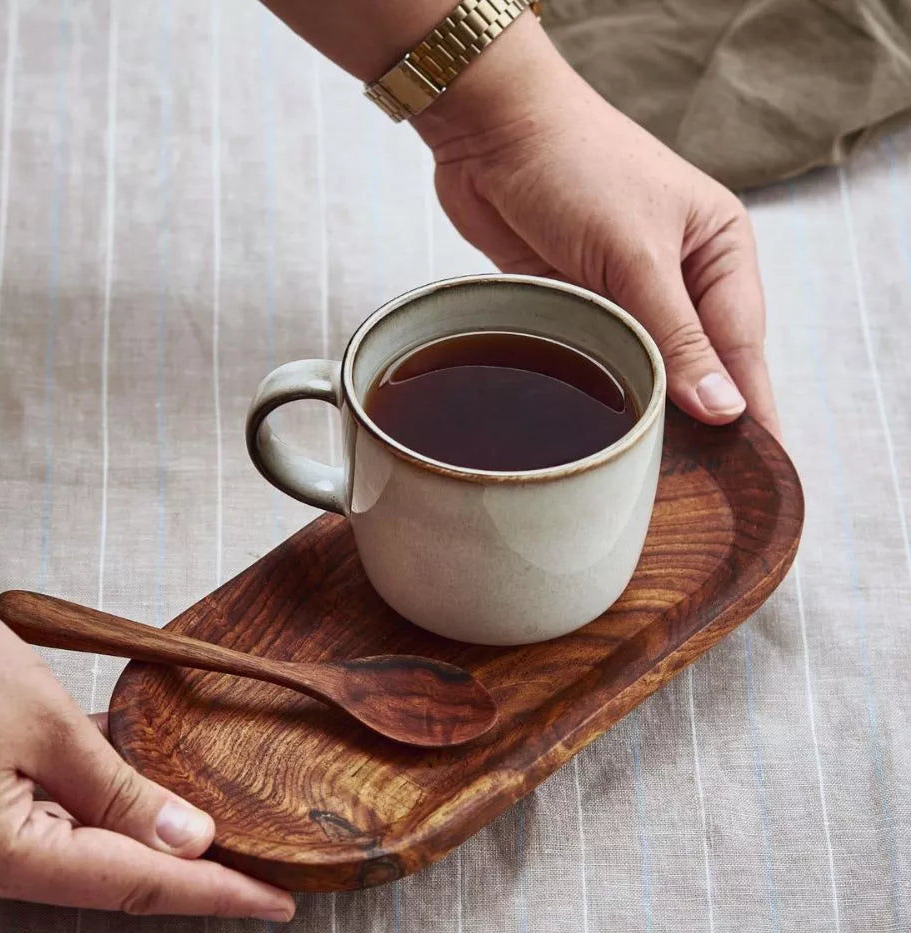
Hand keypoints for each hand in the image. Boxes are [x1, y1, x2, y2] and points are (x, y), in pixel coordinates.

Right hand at [0, 587, 294, 919]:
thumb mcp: (46, 723)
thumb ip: (118, 788)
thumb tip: (186, 838)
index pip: (134, 886)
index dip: (214, 894)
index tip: (276, 904)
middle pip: (107, 875)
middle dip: (186, 869)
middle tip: (260, 866)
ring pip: (79, 847)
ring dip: (145, 836)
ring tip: (219, 833)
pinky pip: (49, 820)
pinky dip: (99, 806)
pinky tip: (142, 784)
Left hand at [415, 16, 779, 438]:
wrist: (492, 132)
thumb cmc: (575, 165)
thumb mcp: (636, 253)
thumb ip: (675, 336)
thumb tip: (722, 408)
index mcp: (718, 250)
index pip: (741, 344)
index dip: (748, 406)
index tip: (754, 465)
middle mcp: (678, 275)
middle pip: (696, 364)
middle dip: (695, 419)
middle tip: (700, 486)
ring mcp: (625, 293)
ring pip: (646, 368)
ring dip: (644, 411)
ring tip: (651, 474)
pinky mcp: (578, 305)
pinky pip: (599, 360)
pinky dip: (601, 392)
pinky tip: (604, 432)